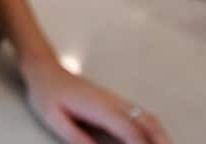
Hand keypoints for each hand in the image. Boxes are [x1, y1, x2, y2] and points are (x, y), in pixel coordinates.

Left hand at [21, 58, 169, 143]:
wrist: (44, 69)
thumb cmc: (47, 93)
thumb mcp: (54, 119)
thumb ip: (76, 138)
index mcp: (100, 108)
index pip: (130, 131)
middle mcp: (113, 103)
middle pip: (147, 123)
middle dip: (162, 142)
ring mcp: (115, 101)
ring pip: (147, 118)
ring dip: (161, 135)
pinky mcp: (114, 102)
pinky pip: (140, 116)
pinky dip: (152, 129)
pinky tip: (154, 140)